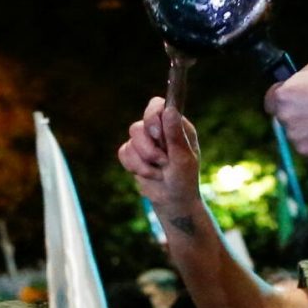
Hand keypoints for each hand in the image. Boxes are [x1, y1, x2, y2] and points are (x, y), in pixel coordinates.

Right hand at [119, 96, 204, 214]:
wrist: (173, 202)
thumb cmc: (184, 180)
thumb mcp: (183, 158)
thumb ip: (175, 134)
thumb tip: (169, 109)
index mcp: (176, 125)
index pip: (157, 105)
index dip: (152, 117)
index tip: (156, 134)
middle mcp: (160, 130)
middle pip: (138, 126)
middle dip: (148, 149)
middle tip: (162, 161)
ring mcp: (145, 142)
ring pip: (130, 141)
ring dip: (143, 162)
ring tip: (158, 171)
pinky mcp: (134, 154)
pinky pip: (123, 152)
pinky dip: (134, 166)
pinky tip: (148, 174)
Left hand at [263, 64, 307, 162]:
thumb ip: (297, 79)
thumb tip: (289, 83)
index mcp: (283, 94)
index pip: (270, 100)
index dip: (279, 100)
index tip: (288, 102)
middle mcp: (283, 116)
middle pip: (283, 116)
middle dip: (296, 114)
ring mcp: (292, 135)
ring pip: (296, 132)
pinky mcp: (303, 150)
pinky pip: (307, 145)